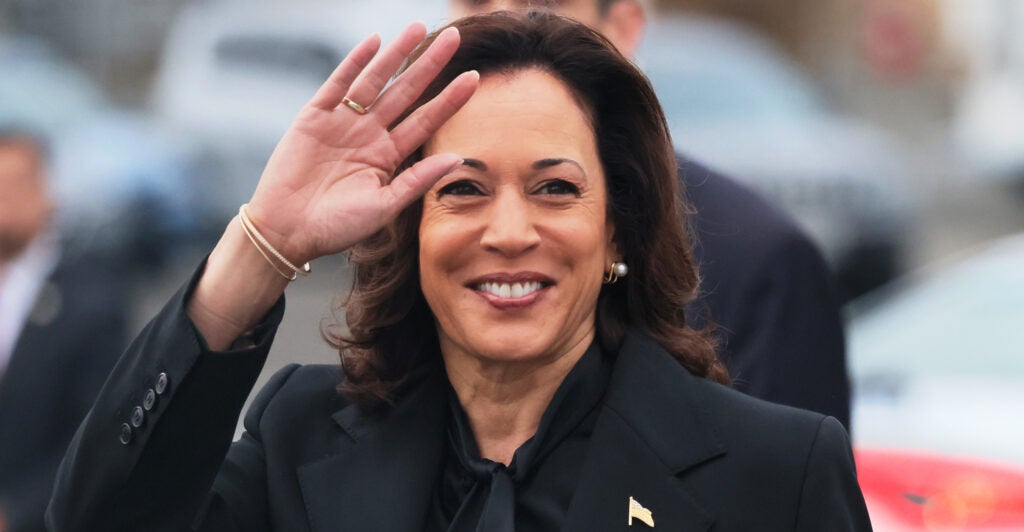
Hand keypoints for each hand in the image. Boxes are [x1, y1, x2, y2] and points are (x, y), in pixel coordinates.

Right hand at [247, 22, 478, 263]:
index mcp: (388, 156)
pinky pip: (337, 83)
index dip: (450, 99)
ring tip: (418, 28)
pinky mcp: (314, 117)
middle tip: (453, 37)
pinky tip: (374, 42)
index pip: (426, 120)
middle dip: (429, 65)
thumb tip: (457, 158)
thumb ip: (418, 181)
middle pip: (405, 92)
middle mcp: (369, 134)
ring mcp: (342, 122)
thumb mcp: (384, 207)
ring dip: (396, 54)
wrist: (288, 231)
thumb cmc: (337, 227)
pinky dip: (354, 62)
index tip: (475, 78)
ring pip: (375, 80)